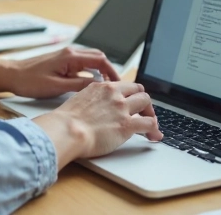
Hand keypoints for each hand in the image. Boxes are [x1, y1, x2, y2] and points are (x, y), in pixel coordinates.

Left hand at [8, 46, 120, 98]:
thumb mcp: (57, 87)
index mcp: (70, 57)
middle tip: (115, 86)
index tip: (118, 83)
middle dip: (109, 71)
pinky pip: (82, 63)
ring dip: (100, 71)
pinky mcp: (62, 61)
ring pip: (90, 59)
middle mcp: (70, 52)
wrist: (12, 75)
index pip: (100, 60)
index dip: (112, 72)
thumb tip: (97, 87)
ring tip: (105, 86)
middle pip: (98, 57)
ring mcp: (66, 56)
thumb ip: (79, 86)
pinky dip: (90, 71)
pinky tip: (90, 84)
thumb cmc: (29, 81)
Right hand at [33, 82, 161, 168]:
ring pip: (146, 103)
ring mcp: (122, 108)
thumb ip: (92, 101)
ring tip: (152, 125)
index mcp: (101, 87)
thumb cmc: (66, 122)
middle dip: (143, 102)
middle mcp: (114, 94)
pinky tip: (154, 135)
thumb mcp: (79, 101)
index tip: (132, 102)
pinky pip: (149, 123)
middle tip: (144, 113)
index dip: (131, 94)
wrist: (67, 130)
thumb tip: (95, 109)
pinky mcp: (127, 124)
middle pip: (139, 91)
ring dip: (151, 114)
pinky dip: (154, 129)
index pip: (124, 85)